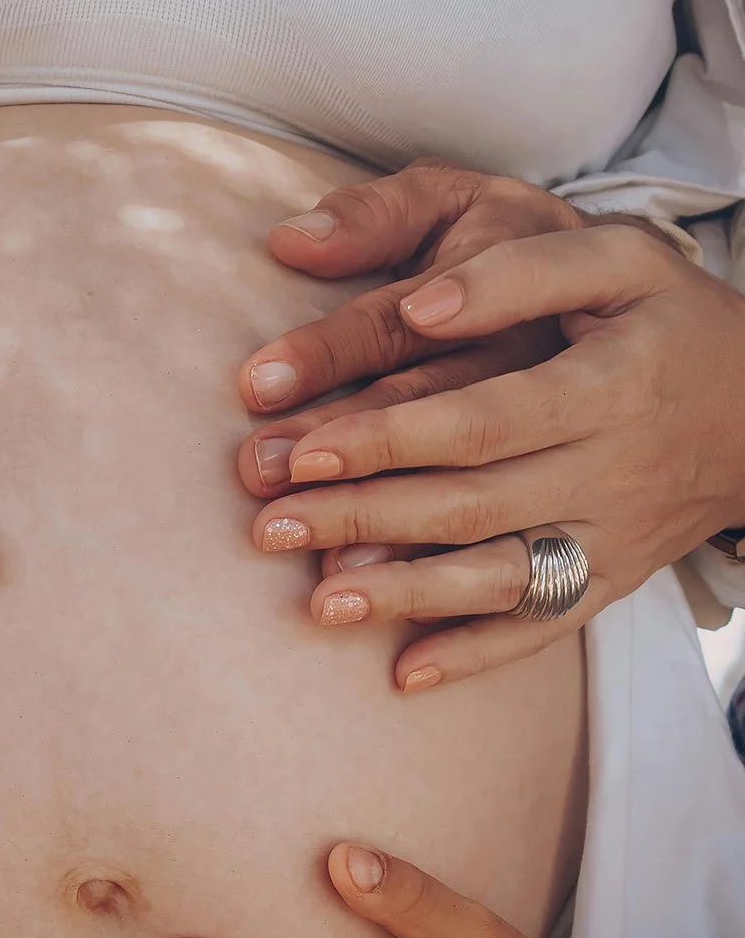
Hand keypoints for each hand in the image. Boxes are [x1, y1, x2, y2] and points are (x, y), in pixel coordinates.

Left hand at [233, 164, 731, 686]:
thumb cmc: (670, 320)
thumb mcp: (617, 263)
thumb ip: (519, 273)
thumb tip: (417, 304)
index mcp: (607, 386)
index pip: (482, 419)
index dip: (389, 438)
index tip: (304, 449)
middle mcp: (609, 471)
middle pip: (470, 502)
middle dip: (362, 516)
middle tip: (268, 525)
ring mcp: (609, 537)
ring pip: (498, 577)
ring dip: (404, 593)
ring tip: (316, 603)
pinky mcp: (611, 580)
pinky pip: (542, 628)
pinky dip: (475, 655)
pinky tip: (403, 674)